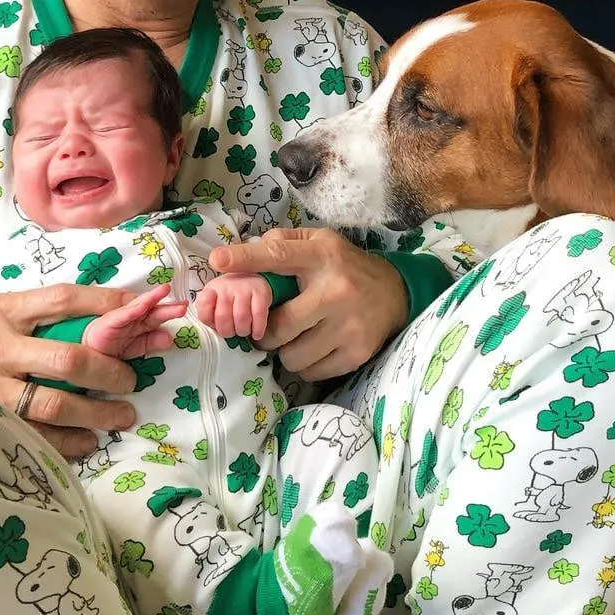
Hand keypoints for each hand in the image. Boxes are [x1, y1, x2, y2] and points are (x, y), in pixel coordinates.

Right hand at [0, 280, 140, 458]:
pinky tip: (85, 444)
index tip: (139, 306)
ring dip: (96, 415)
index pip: (63, 300)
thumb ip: (13, 291)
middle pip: (68, 360)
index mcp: (2, 311)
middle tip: (131, 379)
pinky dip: (64, 444)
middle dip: (109, 371)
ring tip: (122, 416)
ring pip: (54, 406)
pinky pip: (31, 438)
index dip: (106, 302)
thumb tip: (63, 286)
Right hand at [83, 284, 188, 357]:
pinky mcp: (107, 323)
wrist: (83, 355)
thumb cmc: (108, 350)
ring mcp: (119, 320)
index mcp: (138, 326)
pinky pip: (122, 316)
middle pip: (151, 312)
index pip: (156, 319)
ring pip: (138, 309)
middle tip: (183, 303)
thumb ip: (151, 343)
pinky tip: (143, 304)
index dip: (169, 312)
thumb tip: (170, 339)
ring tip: (165, 290)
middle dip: (166, 307)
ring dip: (152, 300)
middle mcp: (131, 320)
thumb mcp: (134, 349)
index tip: (184, 307)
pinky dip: (133, 310)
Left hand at [196, 273, 272, 339]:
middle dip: (227, 331)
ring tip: (243, 330)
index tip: (215, 324)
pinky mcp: (261, 293)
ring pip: (241, 318)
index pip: (203, 305)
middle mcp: (227, 286)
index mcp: (212, 289)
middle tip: (232, 332)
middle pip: (223, 316)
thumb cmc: (230, 295)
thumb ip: (207, 312)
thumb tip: (212, 328)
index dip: (208, 320)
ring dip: (242, 331)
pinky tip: (256, 333)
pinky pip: (259, 316)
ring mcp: (244, 288)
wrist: (252, 279)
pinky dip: (257, 329)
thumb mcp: (214, 300)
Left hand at [208, 228, 407, 380]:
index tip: (218, 260)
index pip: (279, 255)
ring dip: (285, 351)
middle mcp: (336, 290)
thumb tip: (242, 254)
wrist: (395, 293)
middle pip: (279, 326)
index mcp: (322, 257)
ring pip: (292, 356)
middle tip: (268, 329)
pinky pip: (310, 372)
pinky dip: (305, 364)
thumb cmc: (344, 266)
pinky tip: (314, 346)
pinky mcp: (357, 352)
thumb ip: (283, 243)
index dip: (246, 259)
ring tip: (296, 337)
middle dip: (265, 334)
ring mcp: (348, 325)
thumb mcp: (319, 242)